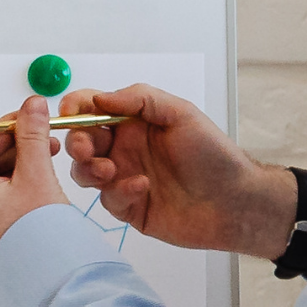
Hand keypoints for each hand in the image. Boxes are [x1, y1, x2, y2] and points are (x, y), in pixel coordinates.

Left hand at [0, 100, 76, 269]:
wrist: (49, 283)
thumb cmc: (39, 235)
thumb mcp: (37, 175)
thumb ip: (33, 135)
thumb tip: (32, 104)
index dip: (14, 126)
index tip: (37, 120)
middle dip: (20, 152)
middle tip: (50, 148)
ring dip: (19, 174)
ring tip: (48, 175)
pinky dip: (14, 196)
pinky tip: (37, 198)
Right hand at [61, 83, 295, 258]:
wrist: (236, 202)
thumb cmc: (214, 154)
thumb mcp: (181, 114)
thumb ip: (140, 99)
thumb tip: (98, 98)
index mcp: (133, 122)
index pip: (91, 109)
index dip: (75, 109)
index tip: (70, 114)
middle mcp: (125, 148)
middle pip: (81, 141)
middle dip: (77, 142)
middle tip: (87, 149)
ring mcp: (124, 178)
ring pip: (85, 173)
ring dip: (89, 169)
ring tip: (109, 170)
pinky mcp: (129, 208)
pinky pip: (108, 200)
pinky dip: (119, 191)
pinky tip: (143, 186)